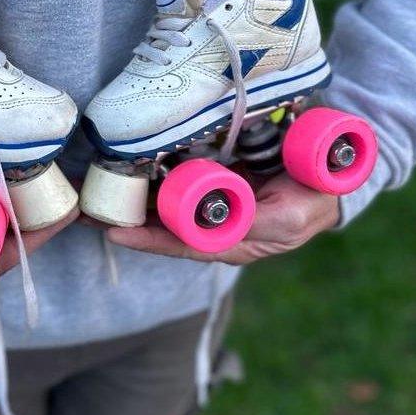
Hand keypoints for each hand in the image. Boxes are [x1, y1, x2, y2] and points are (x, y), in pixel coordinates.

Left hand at [106, 172, 339, 264]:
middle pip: (162, 228)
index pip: (180, 246)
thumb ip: (259, 221)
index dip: (147, 241)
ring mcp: (211, 206)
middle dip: (124, 220)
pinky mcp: (211, 183)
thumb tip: (222, 224)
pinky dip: (147, 178)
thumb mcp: (288, 216)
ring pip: (162, 207)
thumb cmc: (312, 200)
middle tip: (85, 211)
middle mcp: (214, 228)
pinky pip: (174, 182)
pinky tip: (123, 168)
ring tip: (92, 192)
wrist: (330, 175)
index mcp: (230, 242)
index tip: (112, 233)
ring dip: (128, 198)